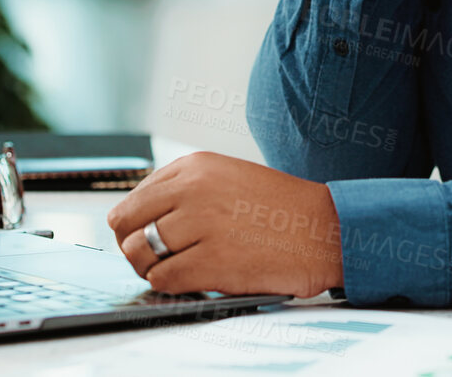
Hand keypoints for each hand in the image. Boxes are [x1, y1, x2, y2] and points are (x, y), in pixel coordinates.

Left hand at [106, 152, 343, 299]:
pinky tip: (195, 280)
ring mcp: (201, 224)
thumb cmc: (281, 209)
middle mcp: (192, 189)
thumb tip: (138, 222)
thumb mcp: (229, 178)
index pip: (133, 199)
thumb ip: (185, 192)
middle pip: (125, 226)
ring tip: (178, 270)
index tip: (149, 239)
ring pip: (138, 254)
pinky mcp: (212, 260)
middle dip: (135, 247)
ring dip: (152, 269)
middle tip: (158, 259)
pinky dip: (171, 286)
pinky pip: (162, 279)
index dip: (135, 226)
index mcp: (195, 166)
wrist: (327, 230)